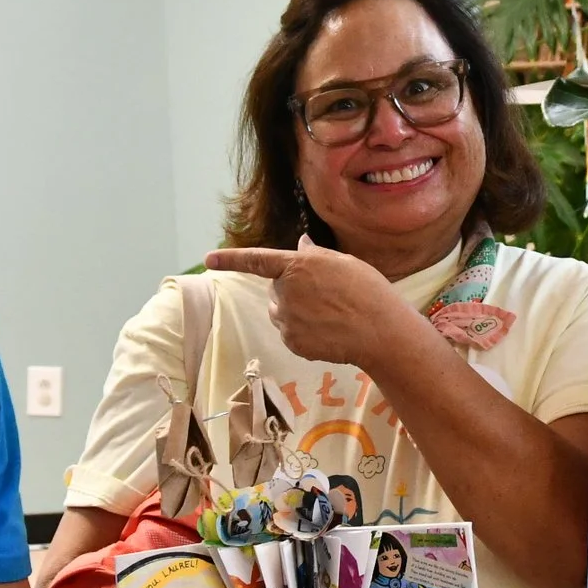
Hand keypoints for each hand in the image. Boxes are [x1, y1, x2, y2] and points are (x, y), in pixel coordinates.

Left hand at [203, 239, 418, 367]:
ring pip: (281, 311)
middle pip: (277, 288)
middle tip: (326, 293)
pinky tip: (328, 329)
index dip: (230, 259)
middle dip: (292, 287)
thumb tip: (300, 245)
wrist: (380, 331)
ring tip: (329, 313)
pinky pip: (290, 332)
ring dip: (296, 309)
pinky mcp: (292, 342)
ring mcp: (287, 320)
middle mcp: (285, 292)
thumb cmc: (367, 290)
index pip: (256, 260)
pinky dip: (303, 330)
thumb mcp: (343, 263)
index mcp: (296, 266)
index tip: (208, 259)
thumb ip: (314, 255)